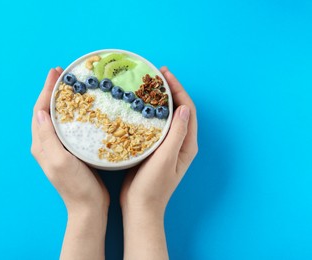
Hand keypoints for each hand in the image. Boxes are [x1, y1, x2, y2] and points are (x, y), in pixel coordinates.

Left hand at [31, 68, 108, 258]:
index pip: (40, 110)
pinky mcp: (71, 150)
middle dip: (53, 91)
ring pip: (57, 117)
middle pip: (46, 110)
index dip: (46, 90)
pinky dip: (72, 112)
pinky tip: (83, 107)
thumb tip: (41, 112)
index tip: (55, 73)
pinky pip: (68, 125)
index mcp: (41, 144)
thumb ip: (48, 138)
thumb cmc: (76, 186)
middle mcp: (46, 143)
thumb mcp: (60, 161)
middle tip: (63, 74)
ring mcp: (58, 147)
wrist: (88, 207)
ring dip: (62, 99)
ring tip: (72, 85)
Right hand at [120, 66, 197, 259]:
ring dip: (160, 99)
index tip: (165, 75)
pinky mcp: (155, 148)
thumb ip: (176, 134)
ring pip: (167, 116)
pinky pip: (156, 124)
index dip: (178, 90)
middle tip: (156, 74)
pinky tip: (139, 106)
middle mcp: (180, 142)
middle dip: (170, 90)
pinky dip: (150, 112)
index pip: (187, 110)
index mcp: (187, 144)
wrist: (140, 207)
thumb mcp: (165, 159)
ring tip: (148, 85)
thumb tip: (183, 108)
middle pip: (179, 110)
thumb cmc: (152, 187)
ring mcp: (168, 145)